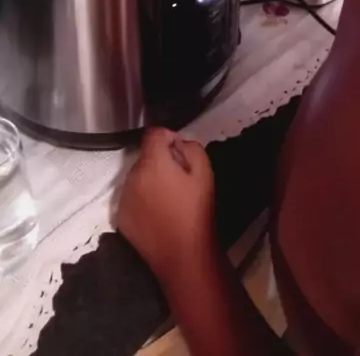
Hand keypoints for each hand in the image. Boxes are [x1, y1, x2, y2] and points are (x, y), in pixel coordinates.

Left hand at [117, 128, 215, 284]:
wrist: (184, 257)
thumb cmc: (197, 213)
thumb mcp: (205, 174)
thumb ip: (192, 148)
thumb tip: (178, 144)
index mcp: (152, 164)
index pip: (153, 133)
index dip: (168, 136)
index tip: (179, 150)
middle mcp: (131, 177)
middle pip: (144, 156)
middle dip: (159, 160)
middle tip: (178, 177)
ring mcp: (123, 199)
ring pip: (136, 177)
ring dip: (149, 179)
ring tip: (168, 198)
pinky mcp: (121, 218)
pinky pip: (131, 197)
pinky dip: (142, 198)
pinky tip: (158, 213)